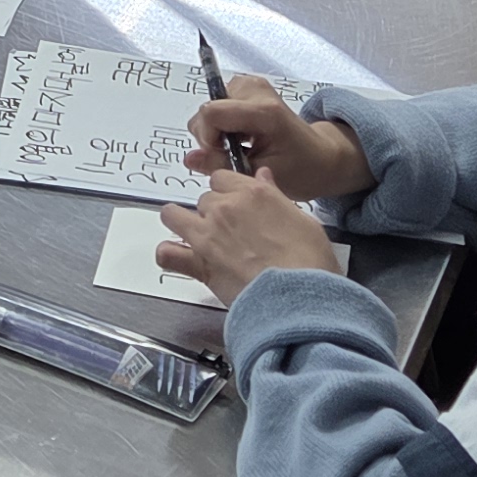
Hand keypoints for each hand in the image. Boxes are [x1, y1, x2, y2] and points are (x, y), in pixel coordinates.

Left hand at [154, 169, 342, 303]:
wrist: (296, 298)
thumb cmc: (309, 264)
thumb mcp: (304, 221)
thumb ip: (277, 196)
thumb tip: (265, 178)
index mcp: (253, 194)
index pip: (223, 178)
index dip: (228, 191)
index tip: (235, 201)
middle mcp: (226, 209)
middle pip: (204, 199)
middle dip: (212, 212)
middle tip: (228, 230)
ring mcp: (207, 235)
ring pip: (174, 215)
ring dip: (181, 222)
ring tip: (193, 235)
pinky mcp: (198, 264)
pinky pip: (167, 253)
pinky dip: (169, 255)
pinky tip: (177, 257)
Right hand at [186, 73, 371, 203]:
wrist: (321, 155)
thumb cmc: (300, 167)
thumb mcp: (261, 175)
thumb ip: (222, 166)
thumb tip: (190, 158)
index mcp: (264, 111)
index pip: (212, 113)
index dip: (208, 138)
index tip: (221, 155)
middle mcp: (256, 90)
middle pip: (208, 109)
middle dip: (211, 136)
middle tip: (232, 155)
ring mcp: (251, 85)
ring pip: (211, 107)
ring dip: (217, 131)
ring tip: (240, 147)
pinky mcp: (247, 87)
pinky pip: (218, 105)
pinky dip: (223, 124)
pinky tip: (241, 138)